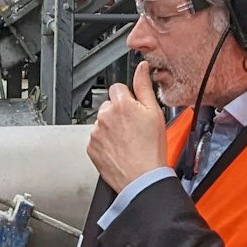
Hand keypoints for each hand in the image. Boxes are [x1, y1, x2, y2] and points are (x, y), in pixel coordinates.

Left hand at [88, 61, 169, 191]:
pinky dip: (105, 141)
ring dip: (112, 127)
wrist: (142, 178)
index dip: (128, 98)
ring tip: (127, 141)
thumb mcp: (155, 113)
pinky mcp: (91, 146)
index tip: (134, 110)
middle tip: (133, 128)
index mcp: (120, 104)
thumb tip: (141, 68)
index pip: (118, 88)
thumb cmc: (151, 149)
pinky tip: (119, 148)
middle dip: (119, 113)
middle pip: (109, 105)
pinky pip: (97, 137)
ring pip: (103, 122)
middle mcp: (104, 115)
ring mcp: (96, 131)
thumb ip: (144, 86)